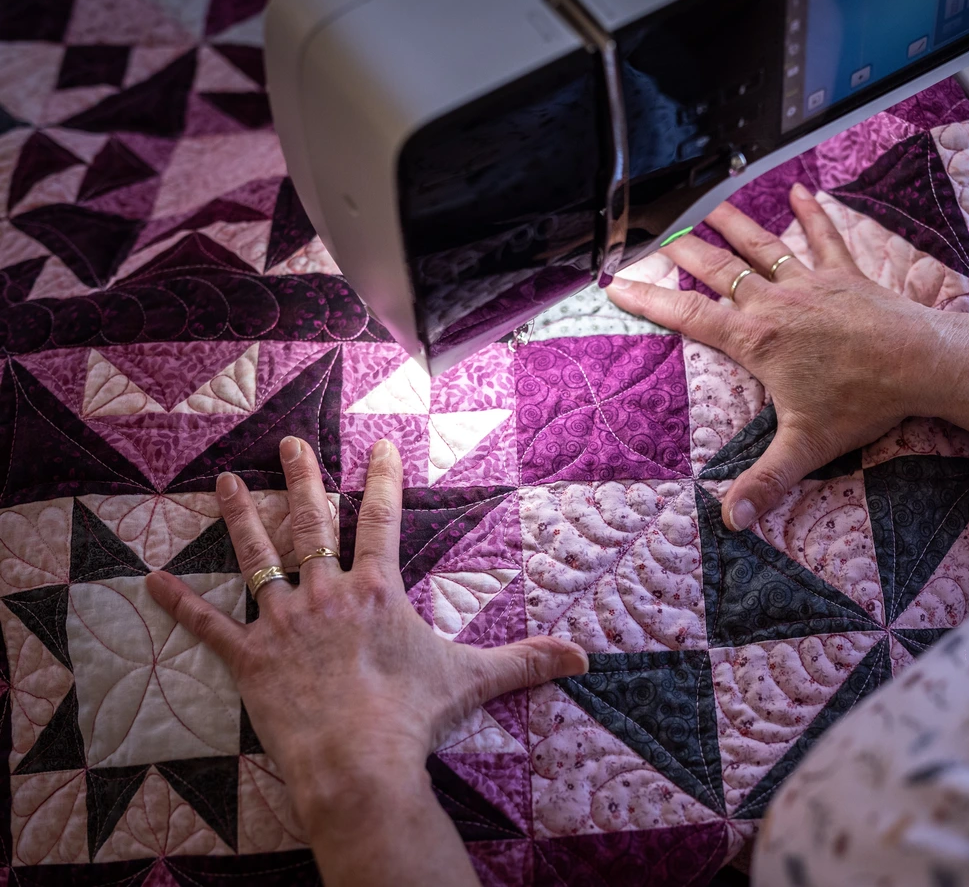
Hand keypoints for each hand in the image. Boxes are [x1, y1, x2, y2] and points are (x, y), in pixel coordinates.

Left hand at [145, 437, 587, 828]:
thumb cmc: (413, 717)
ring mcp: (284, 622)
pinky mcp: (248, 659)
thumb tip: (582, 656)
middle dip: (303, 477)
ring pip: (256, 556)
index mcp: (377, 590)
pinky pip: (208, 625)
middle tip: (292, 442)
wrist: (360, 762)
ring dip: (239, 516)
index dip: (383, 478)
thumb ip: (525, 661)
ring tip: (224, 481)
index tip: (380, 445)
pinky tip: (151, 580)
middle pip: (312, 521)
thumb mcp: (473, 679)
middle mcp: (327, 593)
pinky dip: (179, 603)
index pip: (383, 519)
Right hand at [608, 183, 960, 530]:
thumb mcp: (806, 446)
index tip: (618, 285)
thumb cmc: (862, 403)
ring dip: (735, 226)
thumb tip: (733, 521)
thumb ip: (766, 482)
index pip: (689, 316)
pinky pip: (825, 237)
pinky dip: (812, 213)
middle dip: (684, 254)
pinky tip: (801, 190)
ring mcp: (812, 283)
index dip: (650, 300)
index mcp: (756, 339)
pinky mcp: (847, 275)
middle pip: (718, 271)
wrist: (921, 362)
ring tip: (710, 207)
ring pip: (763, 247)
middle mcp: (776, 302)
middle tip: (658, 241)